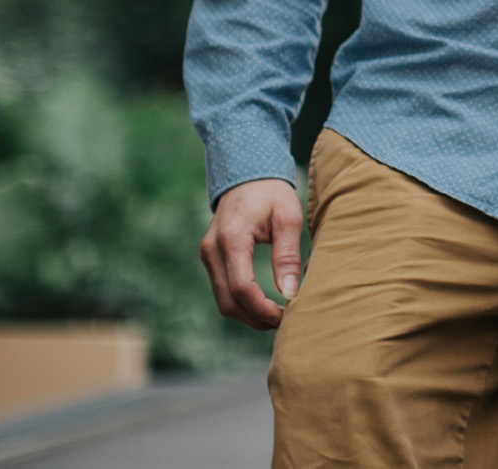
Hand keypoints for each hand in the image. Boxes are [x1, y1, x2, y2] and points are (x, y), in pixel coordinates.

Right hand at [199, 177, 303, 329]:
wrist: (247, 175)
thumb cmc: (272, 193)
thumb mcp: (288, 217)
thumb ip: (288, 255)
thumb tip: (290, 293)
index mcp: (231, 238)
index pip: (241, 287)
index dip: (263, 308)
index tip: (286, 316)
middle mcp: (212, 250)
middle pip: (228, 301)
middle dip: (255, 318)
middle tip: (284, 322)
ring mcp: (207, 255)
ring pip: (222, 300)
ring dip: (248, 314)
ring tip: (276, 317)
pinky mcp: (210, 258)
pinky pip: (222, 290)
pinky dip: (241, 302)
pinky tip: (263, 305)